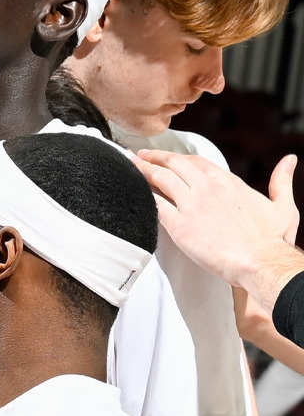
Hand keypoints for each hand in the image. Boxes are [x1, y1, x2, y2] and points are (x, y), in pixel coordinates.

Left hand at [137, 151, 298, 286]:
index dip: (178, 158)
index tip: (167, 157)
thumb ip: (281, 180)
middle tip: (138, 154)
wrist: (260, 261)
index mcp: (228, 181)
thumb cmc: (272, 239)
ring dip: (142, 169)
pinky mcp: (179, 225)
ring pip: (160, 178)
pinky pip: (154, 204)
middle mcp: (207, 187)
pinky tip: (132, 191)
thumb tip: (289, 160)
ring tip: (129, 165)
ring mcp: (191, 204)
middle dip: (153, 157)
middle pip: (173, 164)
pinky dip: (142, 195)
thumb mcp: (283, 205)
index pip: (196, 161)